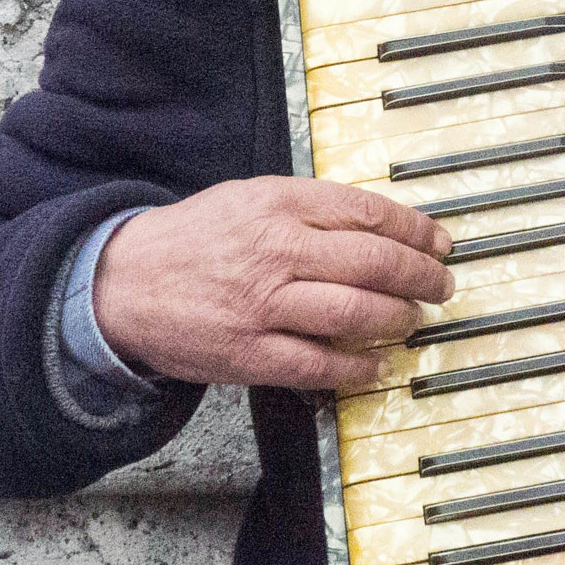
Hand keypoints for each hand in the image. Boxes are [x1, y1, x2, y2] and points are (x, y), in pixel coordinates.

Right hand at [91, 177, 453, 389]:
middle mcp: (276, 250)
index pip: (368, 212)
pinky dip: (357, 366)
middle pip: (374, 262)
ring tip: (414, 320)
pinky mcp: (250, 352)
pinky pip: (319, 363)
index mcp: (279, 203)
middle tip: (441, 286)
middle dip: (421, 277)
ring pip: (356, 311)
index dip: (415, 230)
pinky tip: (377, 364)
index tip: (439, 242)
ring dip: (399, 318)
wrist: (122, 283)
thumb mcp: (249, 197)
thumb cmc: (193, 238)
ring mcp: (264, 304)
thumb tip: (378, 224)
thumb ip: (309, 207)